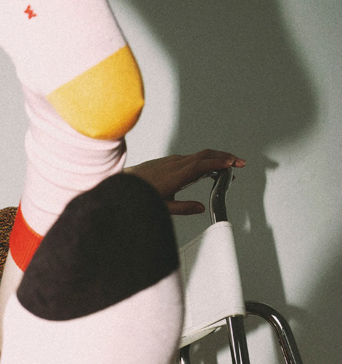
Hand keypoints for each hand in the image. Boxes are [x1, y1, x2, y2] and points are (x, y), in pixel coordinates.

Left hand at [126, 150, 244, 214]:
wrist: (124, 183)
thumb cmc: (141, 194)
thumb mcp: (163, 206)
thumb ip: (184, 208)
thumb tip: (200, 208)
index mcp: (178, 174)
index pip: (203, 164)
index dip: (219, 163)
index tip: (233, 164)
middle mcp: (176, 164)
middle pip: (206, 155)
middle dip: (224, 157)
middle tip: (239, 163)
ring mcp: (173, 160)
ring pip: (199, 155)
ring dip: (216, 158)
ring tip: (228, 166)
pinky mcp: (170, 161)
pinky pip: (192, 157)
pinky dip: (205, 160)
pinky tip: (208, 167)